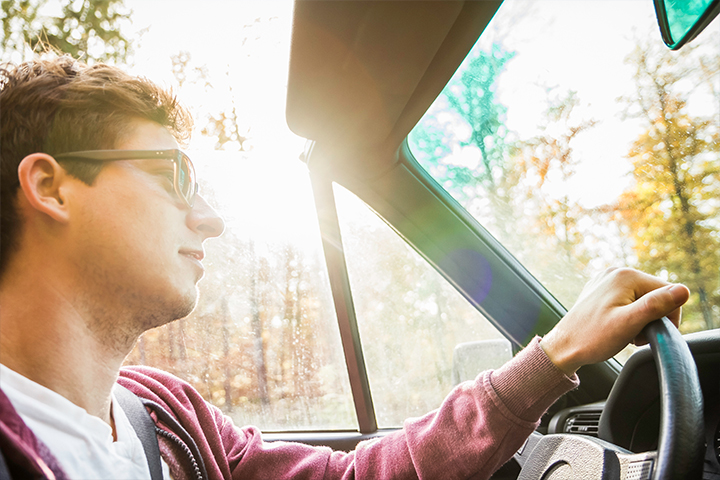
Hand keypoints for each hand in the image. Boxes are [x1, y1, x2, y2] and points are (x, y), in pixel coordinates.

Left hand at [539, 267, 689, 375]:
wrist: (563, 347)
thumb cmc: (592, 338)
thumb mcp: (629, 323)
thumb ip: (656, 305)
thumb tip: (682, 291)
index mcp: (626, 276)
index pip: (668, 292)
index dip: (666, 317)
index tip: (647, 333)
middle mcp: (615, 272)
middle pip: (655, 295)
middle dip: (651, 318)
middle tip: (633, 335)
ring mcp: (606, 281)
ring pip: (643, 299)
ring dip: (640, 319)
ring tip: (623, 332)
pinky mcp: (601, 291)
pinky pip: (627, 301)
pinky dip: (628, 316)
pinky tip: (615, 327)